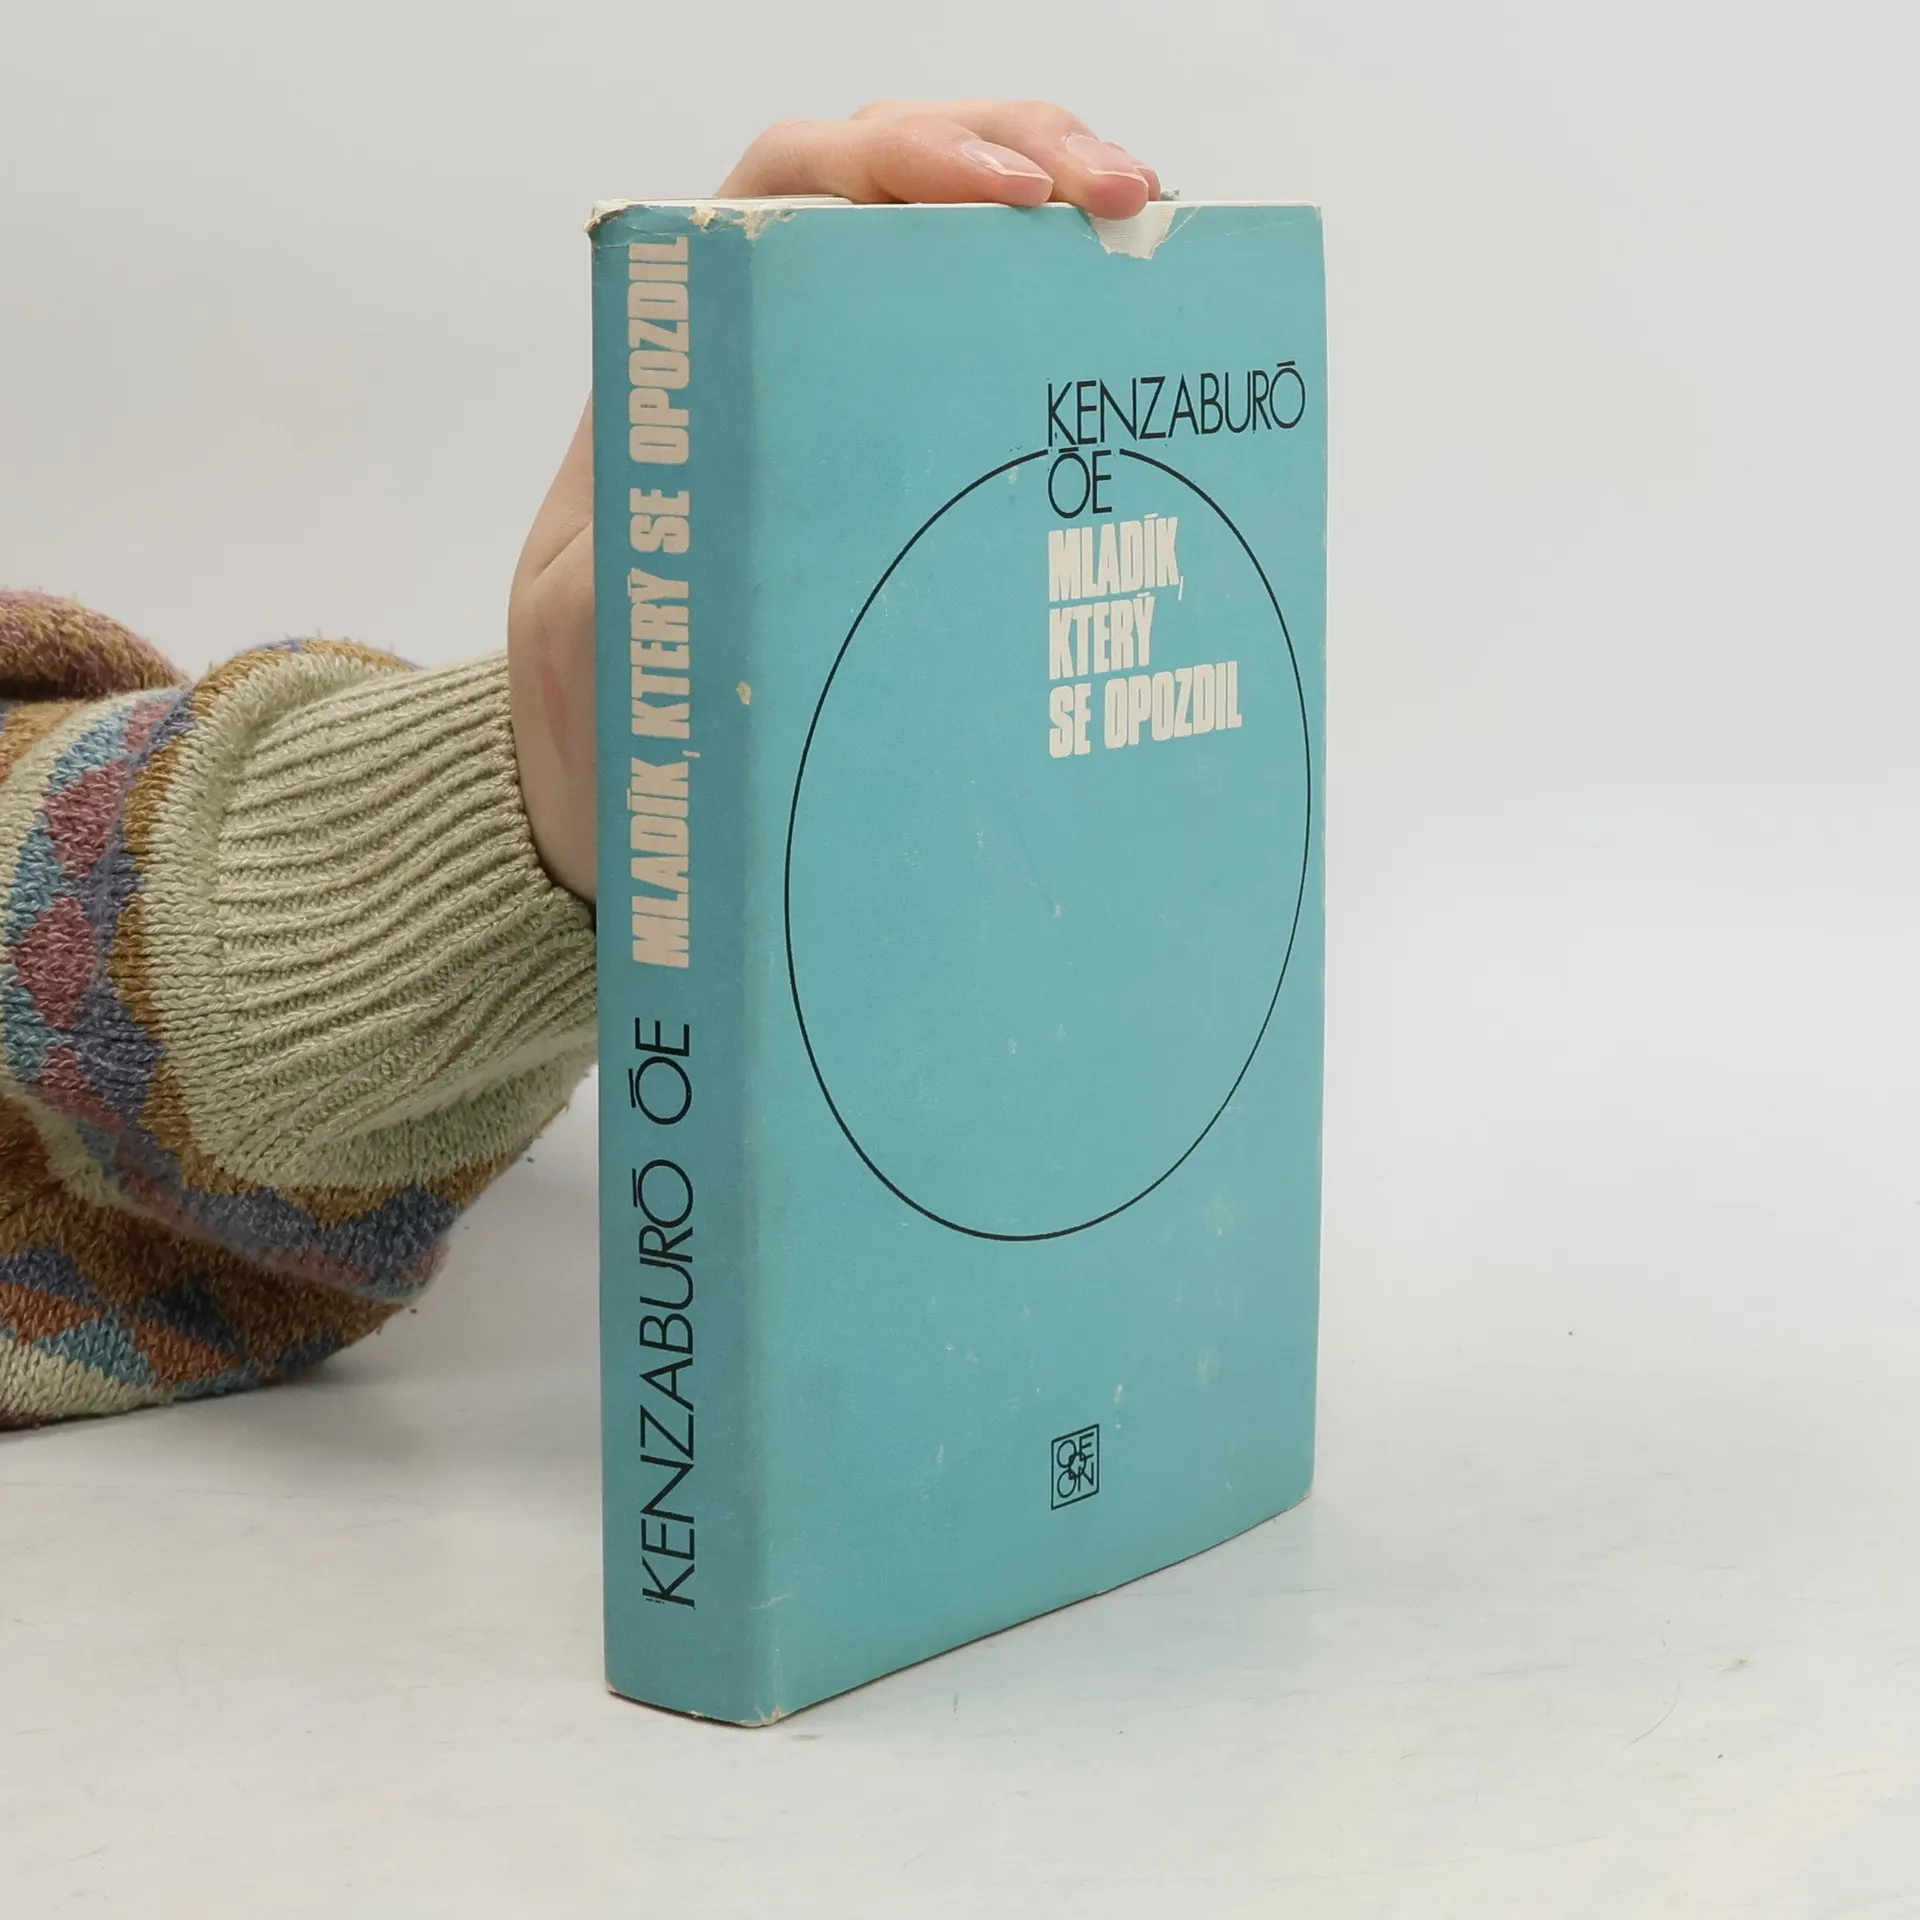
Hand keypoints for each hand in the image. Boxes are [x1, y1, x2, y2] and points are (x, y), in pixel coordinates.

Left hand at [507, 101, 1160, 901]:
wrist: (630, 816)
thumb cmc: (601, 720)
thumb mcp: (589, 641)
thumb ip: (631, 561)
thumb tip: (717, 498)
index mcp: (687, 373)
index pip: (786, 192)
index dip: (895, 157)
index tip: (1002, 194)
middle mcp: (773, 368)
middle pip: (895, 189)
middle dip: (1021, 155)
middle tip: (1129, 196)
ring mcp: (852, 426)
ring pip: (958, 267)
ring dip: (1063, 235)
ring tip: (1161, 245)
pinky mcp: (908, 496)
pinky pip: (996, 387)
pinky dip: (1070, 348)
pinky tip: (1139, 362)